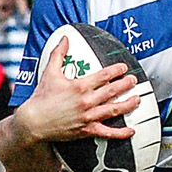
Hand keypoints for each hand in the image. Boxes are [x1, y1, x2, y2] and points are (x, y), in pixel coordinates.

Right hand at [13, 36, 140, 143]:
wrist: (33, 122)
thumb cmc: (41, 98)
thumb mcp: (50, 72)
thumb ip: (58, 54)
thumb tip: (64, 38)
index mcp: (79, 86)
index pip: (103, 76)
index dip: (116, 71)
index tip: (124, 68)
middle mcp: (86, 101)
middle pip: (112, 91)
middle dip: (126, 85)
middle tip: (134, 80)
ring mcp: (87, 117)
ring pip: (114, 110)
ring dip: (128, 104)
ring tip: (137, 99)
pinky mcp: (86, 130)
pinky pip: (107, 132)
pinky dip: (120, 133)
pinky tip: (131, 130)